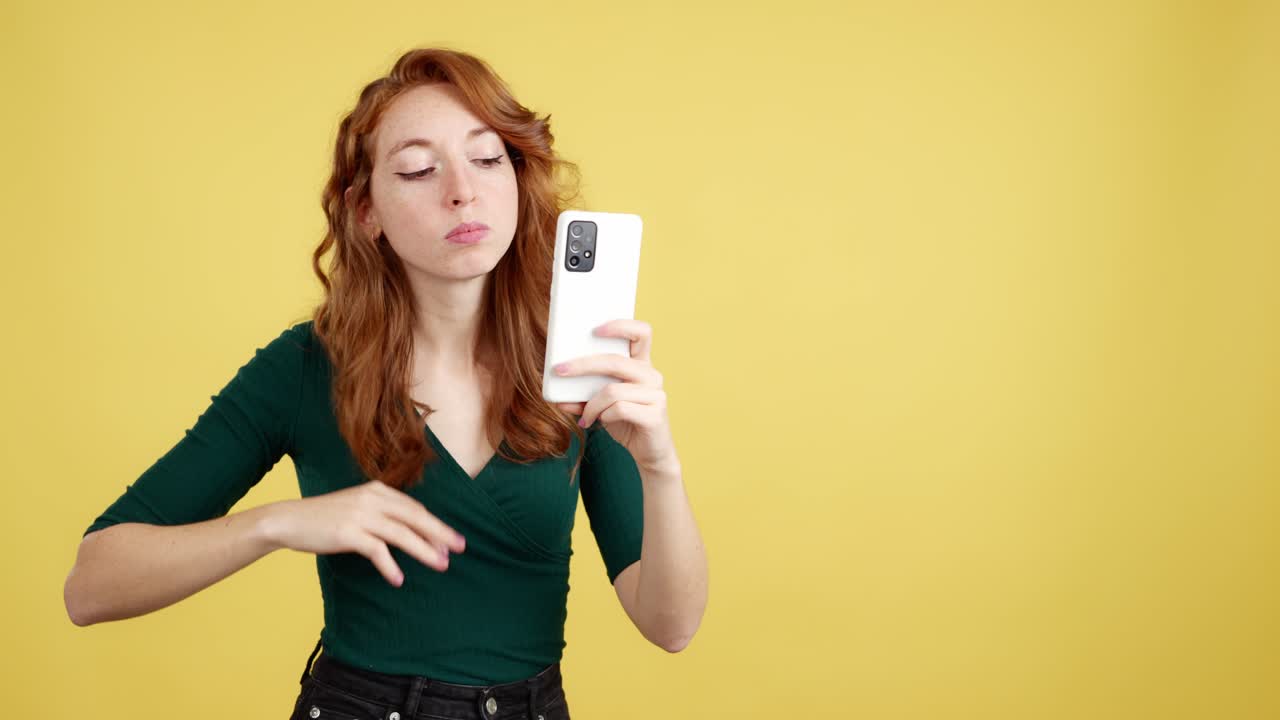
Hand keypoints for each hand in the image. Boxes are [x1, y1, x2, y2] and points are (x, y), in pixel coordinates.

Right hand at [262, 480, 466, 585]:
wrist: (290, 520)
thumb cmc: (326, 518)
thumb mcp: (358, 508)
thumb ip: (382, 514)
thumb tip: (410, 533)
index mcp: (378, 491)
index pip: (415, 509)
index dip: (436, 525)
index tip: (452, 540)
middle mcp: (373, 499)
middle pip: (416, 518)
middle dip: (440, 534)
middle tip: (459, 549)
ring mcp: (360, 515)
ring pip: (402, 533)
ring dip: (424, 551)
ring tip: (440, 565)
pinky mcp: (347, 532)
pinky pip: (377, 550)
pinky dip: (390, 565)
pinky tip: (398, 579)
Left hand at [552, 319, 679, 475]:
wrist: (650, 453)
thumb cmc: (626, 422)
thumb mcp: (602, 406)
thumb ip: (583, 397)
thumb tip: (555, 397)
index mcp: (642, 365)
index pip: (642, 332)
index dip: (621, 325)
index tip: (595, 330)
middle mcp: (652, 375)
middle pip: (615, 361)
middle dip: (582, 365)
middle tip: (559, 370)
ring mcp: (656, 394)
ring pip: (612, 390)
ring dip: (591, 404)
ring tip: (585, 416)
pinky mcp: (654, 414)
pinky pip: (619, 409)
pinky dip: (602, 416)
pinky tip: (599, 423)